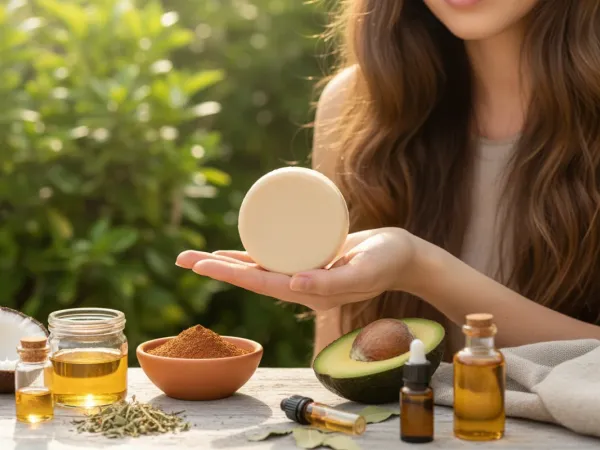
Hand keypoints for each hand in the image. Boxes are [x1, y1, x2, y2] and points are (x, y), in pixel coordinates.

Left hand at [175, 227, 424, 311]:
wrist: (403, 255)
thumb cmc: (388, 262)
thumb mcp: (364, 271)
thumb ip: (333, 281)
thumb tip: (293, 284)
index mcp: (308, 293)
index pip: (260, 284)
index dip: (228, 275)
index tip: (199, 266)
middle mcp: (300, 285)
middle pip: (250, 277)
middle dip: (215, 269)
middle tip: (182, 258)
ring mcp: (303, 273)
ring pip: (258, 267)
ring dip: (227, 263)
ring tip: (197, 256)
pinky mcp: (308, 258)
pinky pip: (273, 257)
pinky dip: (252, 253)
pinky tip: (236, 249)